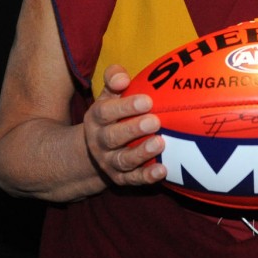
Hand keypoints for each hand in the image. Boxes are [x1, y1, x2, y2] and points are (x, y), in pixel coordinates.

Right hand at [84, 65, 166, 186]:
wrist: (96, 149)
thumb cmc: (112, 114)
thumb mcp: (109, 95)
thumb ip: (114, 79)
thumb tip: (122, 78)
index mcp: (96, 118)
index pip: (106, 112)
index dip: (125, 107)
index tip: (147, 100)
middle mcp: (99, 141)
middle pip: (113, 137)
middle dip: (134, 129)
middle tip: (155, 121)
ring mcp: (109, 162)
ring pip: (123, 160)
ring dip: (141, 153)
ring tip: (160, 143)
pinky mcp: (121, 178)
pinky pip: (133, 179)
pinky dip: (147, 177)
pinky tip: (162, 170)